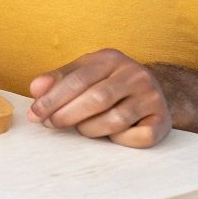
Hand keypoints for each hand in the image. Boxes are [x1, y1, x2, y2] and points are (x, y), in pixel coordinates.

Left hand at [28, 49, 173, 148]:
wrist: (154, 91)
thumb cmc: (109, 82)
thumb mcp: (83, 72)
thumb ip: (58, 79)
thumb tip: (35, 89)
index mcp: (111, 58)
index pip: (77, 79)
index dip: (52, 98)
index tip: (35, 114)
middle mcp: (135, 75)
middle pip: (96, 99)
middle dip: (66, 115)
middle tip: (50, 124)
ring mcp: (151, 97)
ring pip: (114, 121)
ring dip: (89, 129)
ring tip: (80, 128)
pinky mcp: (163, 120)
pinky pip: (135, 137)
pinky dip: (118, 140)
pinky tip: (110, 133)